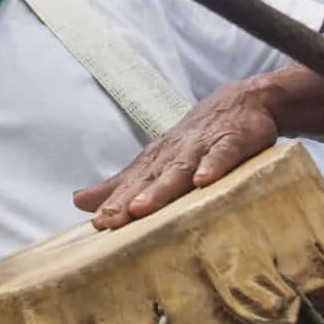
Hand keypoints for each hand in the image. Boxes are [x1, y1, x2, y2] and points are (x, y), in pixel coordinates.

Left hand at [74, 81, 277, 228]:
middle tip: (107, 220)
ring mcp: (202, 145)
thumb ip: (122, 182)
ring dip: (160, 188)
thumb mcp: (158, 159)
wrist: (246, 99)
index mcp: (157, 160)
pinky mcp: (232, 140)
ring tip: (141, 207)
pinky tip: (202, 180)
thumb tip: (78, 201)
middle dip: (127, 199)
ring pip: (178, 168)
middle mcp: (174, 152)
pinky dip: (212, 165)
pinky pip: (221, 154)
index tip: (96, 223)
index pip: (131, 183)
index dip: (113, 202)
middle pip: (148, 179)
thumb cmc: (197, 136)